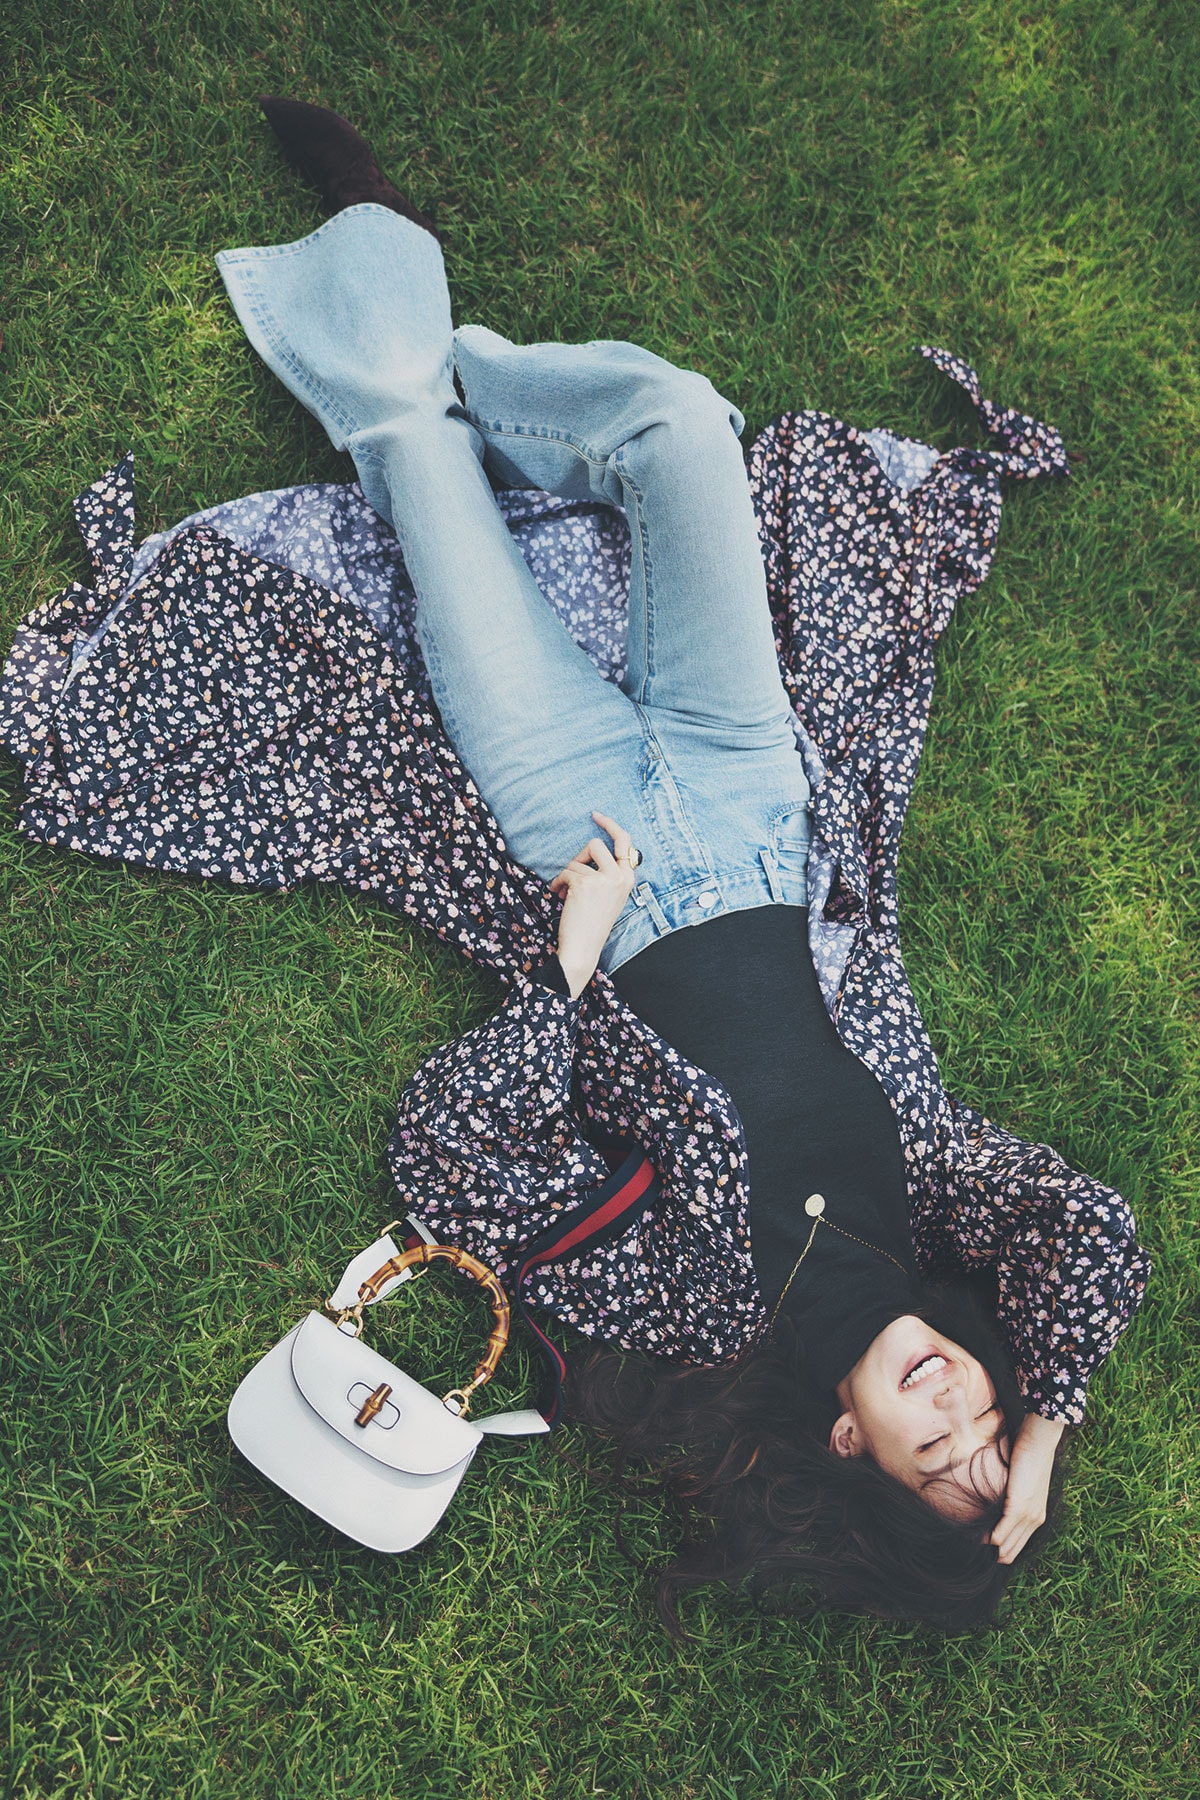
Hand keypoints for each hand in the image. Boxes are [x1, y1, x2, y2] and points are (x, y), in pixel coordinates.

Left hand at [548, 812, 639, 998]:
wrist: (584, 947)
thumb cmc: (592, 922)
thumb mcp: (610, 895)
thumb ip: (608, 873)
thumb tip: (593, 848)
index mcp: (628, 878)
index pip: (624, 842)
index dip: (610, 825)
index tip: (596, 815)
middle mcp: (620, 876)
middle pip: (595, 844)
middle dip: (579, 857)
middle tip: (572, 874)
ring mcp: (604, 879)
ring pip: (576, 861)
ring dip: (567, 876)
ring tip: (566, 894)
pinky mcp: (585, 883)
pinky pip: (565, 872)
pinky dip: (558, 883)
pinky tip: (560, 897)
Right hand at [989, 1411, 1064, 1564]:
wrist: (1038, 1443)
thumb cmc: (1030, 1458)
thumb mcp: (1024, 1483)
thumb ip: (1015, 1497)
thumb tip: (999, 1500)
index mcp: (1036, 1517)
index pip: (1017, 1545)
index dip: (1002, 1551)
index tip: (985, 1550)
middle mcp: (1034, 1520)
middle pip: (1011, 1550)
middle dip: (995, 1554)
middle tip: (976, 1552)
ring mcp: (1027, 1515)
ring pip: (1006, 1544)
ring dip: (990, 1548)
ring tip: (973, 1546)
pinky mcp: (1017, 1507)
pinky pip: (1001, 1531)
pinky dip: (991, 1537)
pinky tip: (981, 1538)